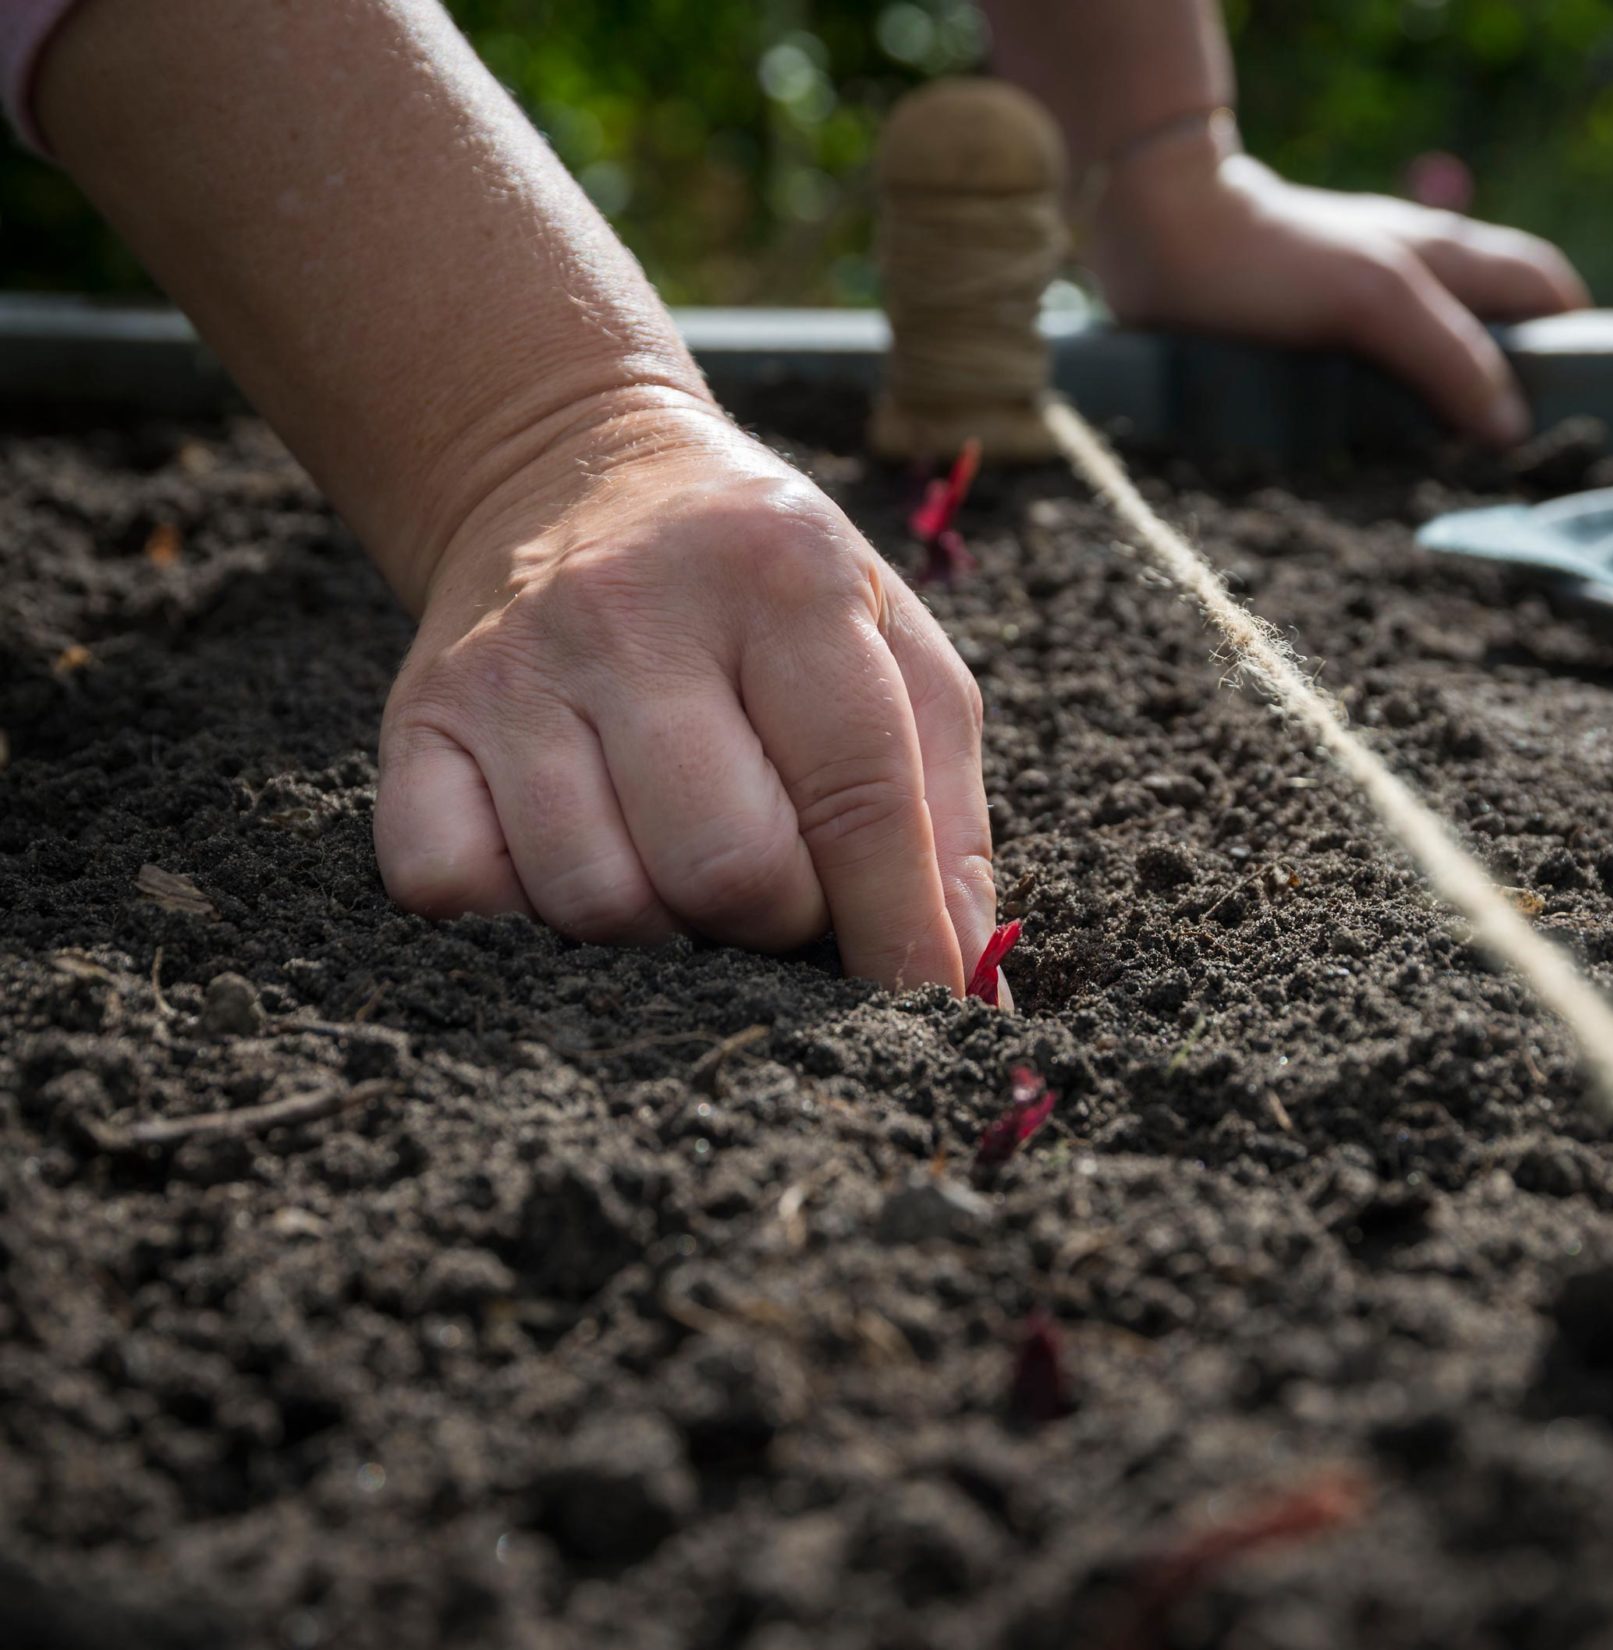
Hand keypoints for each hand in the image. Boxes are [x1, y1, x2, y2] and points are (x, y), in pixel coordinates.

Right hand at [373, 394, 992, 991]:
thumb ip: (943, 807)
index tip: (923, 1001)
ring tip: (683, 864)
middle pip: (725, 870)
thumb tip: (964, 975)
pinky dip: (525, 922)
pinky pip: (456, 892)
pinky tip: (579, 862)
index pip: (857, 794)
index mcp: (784, 576)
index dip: (899, 928)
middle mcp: (633, 611)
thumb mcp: (891, 644)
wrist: (570, 472)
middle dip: (778, 922)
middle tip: (782, 886)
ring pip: (598, 903)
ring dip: (662, 931)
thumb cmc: (767, 590)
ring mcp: (510, 667)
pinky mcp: (413, 719)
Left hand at [1087, 143, 1588, 447]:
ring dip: (1446, 432)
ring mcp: (1370, 320)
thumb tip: (1512, 427)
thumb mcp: (1374, 298)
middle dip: (1515, 402)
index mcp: (1450, 256)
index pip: (1547, 293)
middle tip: (1516, 477)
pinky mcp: (1321, 353)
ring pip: (1435, 379)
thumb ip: (1449, 355)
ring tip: (1451, 492)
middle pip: (1497, 343)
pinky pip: (1376, 400)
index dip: (1580, 343)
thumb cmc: (1273, 257)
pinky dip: (1390, 438)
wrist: (1161, 245)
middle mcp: (1418, 284)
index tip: (1591, 415)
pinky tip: (1382, 479)